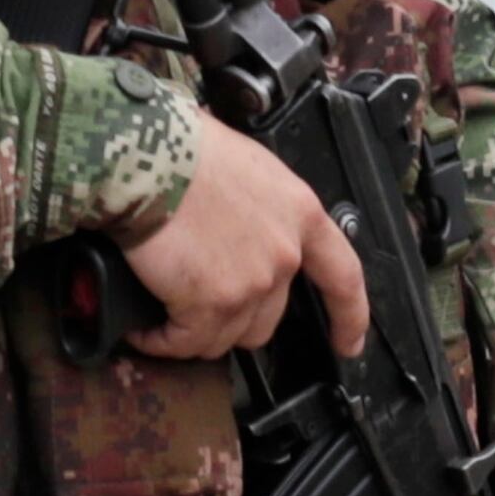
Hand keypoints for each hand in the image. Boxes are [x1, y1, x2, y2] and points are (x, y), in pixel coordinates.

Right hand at [116, 113, 369, 360]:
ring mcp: (252, 283)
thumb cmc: (186, 152)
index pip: (343, 277)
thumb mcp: (250, 170)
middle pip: (267, 319)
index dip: (349, 317)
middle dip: (231, 321)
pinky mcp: (211, 304)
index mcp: (301, 215)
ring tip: (164, 318)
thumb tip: (244, 234)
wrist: (150, 158)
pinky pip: (186, 342)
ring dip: (193, 333)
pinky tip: (145, 332)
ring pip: (225, 336)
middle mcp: (284, 254)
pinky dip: (161, 342)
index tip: (348, 343)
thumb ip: (264, 212)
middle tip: (197, 307)